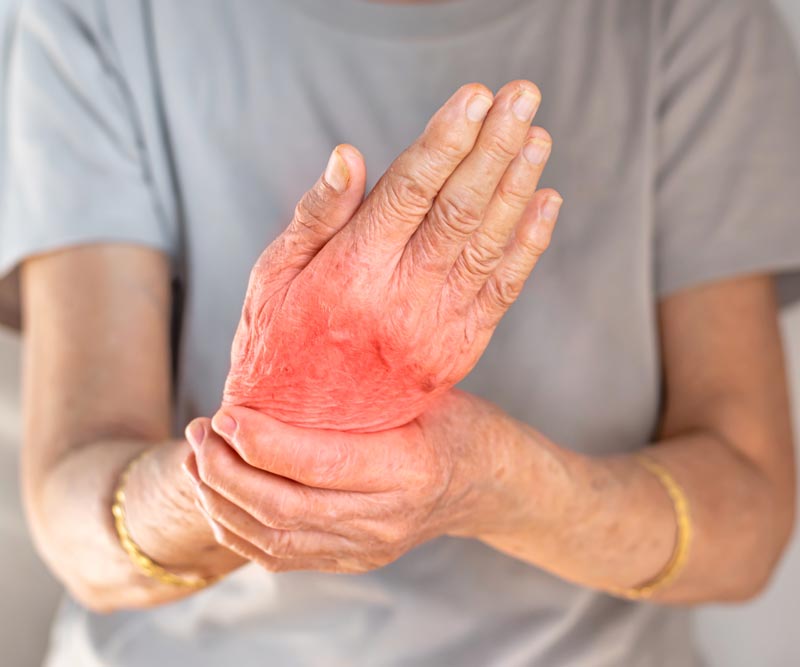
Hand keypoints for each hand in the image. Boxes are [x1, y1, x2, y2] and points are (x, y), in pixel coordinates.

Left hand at [183, 392, 531, 572]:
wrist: (489, 484)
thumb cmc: (457, 424)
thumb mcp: (423, 390)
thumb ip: (363, 382)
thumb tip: (286, 353)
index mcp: (409, 469)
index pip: (321, 464)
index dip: (264, 442)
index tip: (225, 413)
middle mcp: (386, 519)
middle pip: (284, 508)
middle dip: (226, 470)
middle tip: (200, 430)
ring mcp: (367, 548)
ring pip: (273, 539)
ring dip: (222, 500)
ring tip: (198, 457)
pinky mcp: (352, 559)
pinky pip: (280, 556)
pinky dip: (238, 528)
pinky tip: (217, 495)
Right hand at [223, 80, 561, 431]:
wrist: (305, 434)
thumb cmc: (278, 344)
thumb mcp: (274, 277)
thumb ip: (316, 217)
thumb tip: (349, 155)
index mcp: (353, 273)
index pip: (410, 191)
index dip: (447, 140)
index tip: (477, 95)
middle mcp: (401, 299)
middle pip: (460, 209)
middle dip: (495, 146)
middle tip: (523, 95)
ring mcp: (436, 327)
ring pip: (488, 244)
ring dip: (518, 185)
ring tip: (538, 135)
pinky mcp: (458, 349)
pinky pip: (502, 290)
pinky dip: (528, 244)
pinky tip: (546, 202)